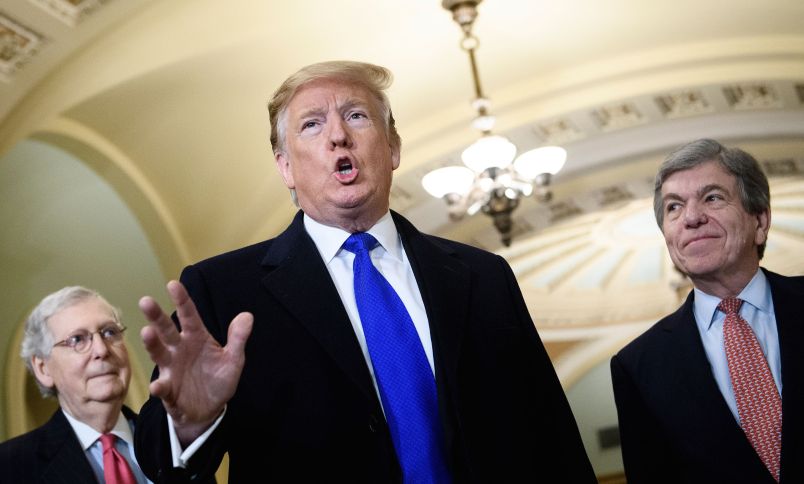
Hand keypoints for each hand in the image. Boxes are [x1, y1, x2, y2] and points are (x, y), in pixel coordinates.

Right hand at [139, 280, 252, 444]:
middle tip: (146, 301)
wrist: (210, 410)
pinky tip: (158, 387)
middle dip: (156, 316)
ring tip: (147, 333)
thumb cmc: (218, 380)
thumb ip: (238, 339)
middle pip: (166, 330)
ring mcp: (171, 369)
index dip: (182, 300)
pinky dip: (159, 387)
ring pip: (158, 353)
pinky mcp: (168, 391)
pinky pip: (162, 388)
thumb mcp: (233, 360)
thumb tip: (247, 315)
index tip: (173, 284)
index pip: (189, 316)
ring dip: (152, 344)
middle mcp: (179, 349)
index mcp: (197, 338)